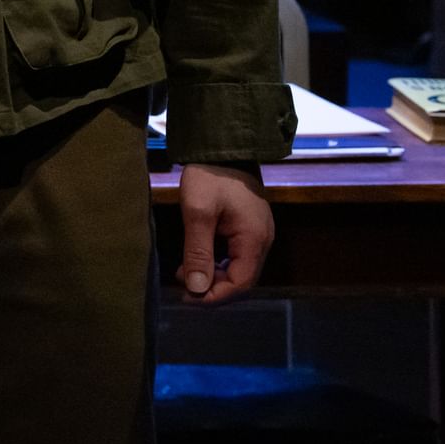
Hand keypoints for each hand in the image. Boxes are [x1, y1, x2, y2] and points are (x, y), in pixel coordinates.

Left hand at [176, 163, 273, 305]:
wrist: (223, 146)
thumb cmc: (210, 176)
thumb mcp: (197, 212)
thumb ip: (198, 251)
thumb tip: (196, 288)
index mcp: (255, 239)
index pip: (241, 283)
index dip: (215, 295)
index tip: (188, 297)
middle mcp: (262, 241)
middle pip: (241, 279)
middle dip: (212, 287)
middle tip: (182, 287)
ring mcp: (257, 234)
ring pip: (238, 268)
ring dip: (213, 275)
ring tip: (184, 273)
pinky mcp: (248, 227)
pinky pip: (235, 255)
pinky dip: (216, 262)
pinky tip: (195, 259)